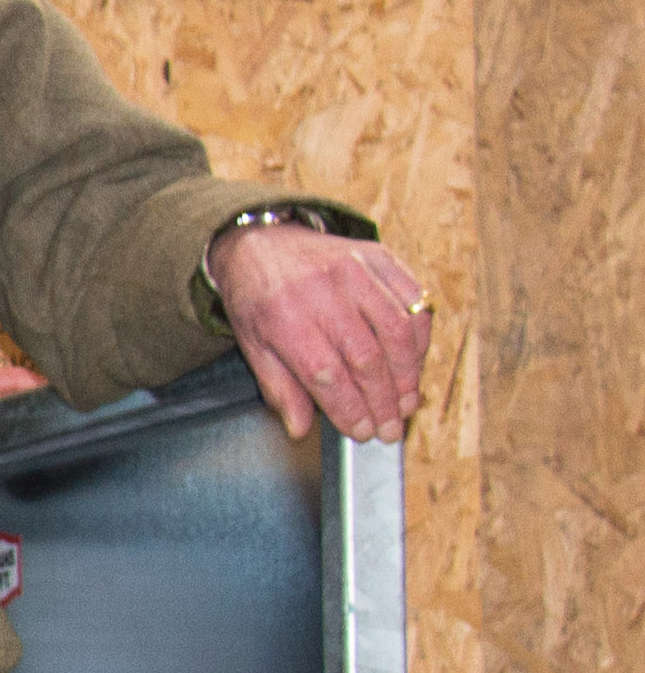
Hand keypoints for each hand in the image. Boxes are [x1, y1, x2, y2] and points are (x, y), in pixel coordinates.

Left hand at [212, 218, 427, 443]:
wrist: (262, 241)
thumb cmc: (258, 299)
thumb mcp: (253, 346)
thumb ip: (279, 388)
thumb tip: (300, 429)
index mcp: (282, 317)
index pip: (325, 373)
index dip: (349, 407)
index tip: (362, 431)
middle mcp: (321, 291)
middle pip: (365, 356)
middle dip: (383, 400)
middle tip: (390, 428)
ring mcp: (353, 270)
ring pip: (396, 330)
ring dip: (407, 374)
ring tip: (407, 403)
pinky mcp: (378, 257)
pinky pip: (413, 300)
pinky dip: (420, 336)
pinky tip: (415, 362)